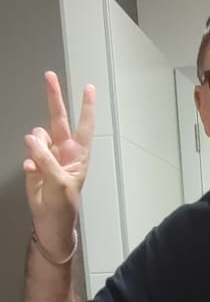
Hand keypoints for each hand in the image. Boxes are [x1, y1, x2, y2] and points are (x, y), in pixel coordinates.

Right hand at [24, 72, 94, 252]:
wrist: (50, 224)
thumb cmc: (64, 207)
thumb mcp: (60, 184)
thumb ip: (46, 160)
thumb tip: (32, 139)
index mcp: (78, 155)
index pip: (84, 126)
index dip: (86, 107)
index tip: (89, 87)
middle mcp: (64, 152)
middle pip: (59, 119)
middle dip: (54, 98)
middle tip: (49, 76)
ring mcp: (49, 157)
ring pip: (39, 136)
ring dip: (36, 145)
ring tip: (38, 164)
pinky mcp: (35, 165)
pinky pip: (28, 154)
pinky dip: (28, 161)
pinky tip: (31, 172)